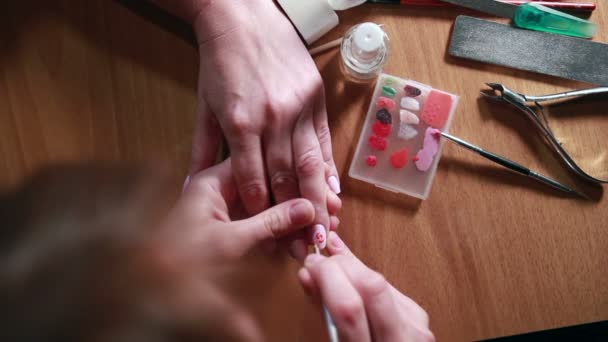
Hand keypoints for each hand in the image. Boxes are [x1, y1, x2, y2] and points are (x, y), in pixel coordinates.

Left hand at [169, 159, 316, 259]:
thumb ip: (270, 223)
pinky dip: (286, 230)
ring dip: (297, 216)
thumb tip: (307, 209)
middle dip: (300, 198)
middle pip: (270, 185)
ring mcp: (230, 210)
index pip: (259, 164)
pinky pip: (267, 222)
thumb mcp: (230, 241)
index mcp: (213, 181)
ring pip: (272, 205)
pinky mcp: (235, 228)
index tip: (318, 187)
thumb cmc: (178, 261)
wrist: (154, 290)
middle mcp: (222, 190)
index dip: (291, 175)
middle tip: (330, 208)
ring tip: (327, 223)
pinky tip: (307, 236)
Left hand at [189, 1, 338, 241]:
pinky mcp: (315, 98)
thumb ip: (200, 150)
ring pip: (311, 163)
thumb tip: (192, 188)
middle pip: (287, 179)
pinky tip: (334, 191)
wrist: (243, 17)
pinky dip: (330, 168)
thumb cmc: (218, 64)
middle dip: (296, 217)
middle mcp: (273, 119)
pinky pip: (324, 140)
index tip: (269, 237)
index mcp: (240, 123)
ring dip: (319, 200)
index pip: (254, 181)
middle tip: (305, 247)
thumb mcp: (203, 106)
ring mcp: (298, 107)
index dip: (262, 212)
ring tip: (326, 227)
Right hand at [298, 232, 434, 341]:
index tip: (310, 264)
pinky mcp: (421, 319)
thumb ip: (325, 316)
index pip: (350, 307)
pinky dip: (366, 278)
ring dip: (354, 267)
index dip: (327, 277)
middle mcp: (402, 341)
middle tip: (320, 260)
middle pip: (373, 286)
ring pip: (383, 282)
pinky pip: (391, 289)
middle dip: (341, 265)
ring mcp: (417, 329)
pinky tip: (352, 274)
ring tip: (333, 261)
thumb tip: (309, 276)